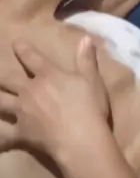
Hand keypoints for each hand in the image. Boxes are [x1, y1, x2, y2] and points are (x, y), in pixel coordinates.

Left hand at [0, 36, 109, 164]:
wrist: (81, 139)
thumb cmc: (89, 108)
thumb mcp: (92, 80)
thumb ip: (86, 59)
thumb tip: (85, 38)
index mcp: (48, 76)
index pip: (31, 57)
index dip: (22, 49)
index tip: (16, 43)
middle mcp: (30, 91)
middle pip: (8, 79)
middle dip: (2, 75)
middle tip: (0, 74)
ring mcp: (22, 112)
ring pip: (0, 102)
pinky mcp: (20, 133)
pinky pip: (3, 134)